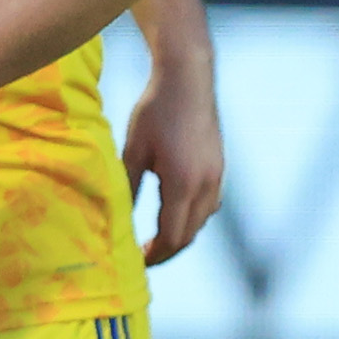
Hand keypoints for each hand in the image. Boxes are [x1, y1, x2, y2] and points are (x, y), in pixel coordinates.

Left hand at [123, 70, 223, 263]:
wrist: (188, 78)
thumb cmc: (155, 110)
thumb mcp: (134, 150)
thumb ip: (129, 187)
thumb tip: (118, 218)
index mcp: (182, 184)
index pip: (172, 236)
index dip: (155, 254)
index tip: (138, 260)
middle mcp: (206, 185)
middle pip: (189, 235)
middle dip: (168, 250)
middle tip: (144, 256)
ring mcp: (217, 176)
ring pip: (202, 220)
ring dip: (182, 234)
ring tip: (158, 237)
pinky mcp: (219, 167)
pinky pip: (209, 204)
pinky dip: (193, 216)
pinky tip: (176, 210)